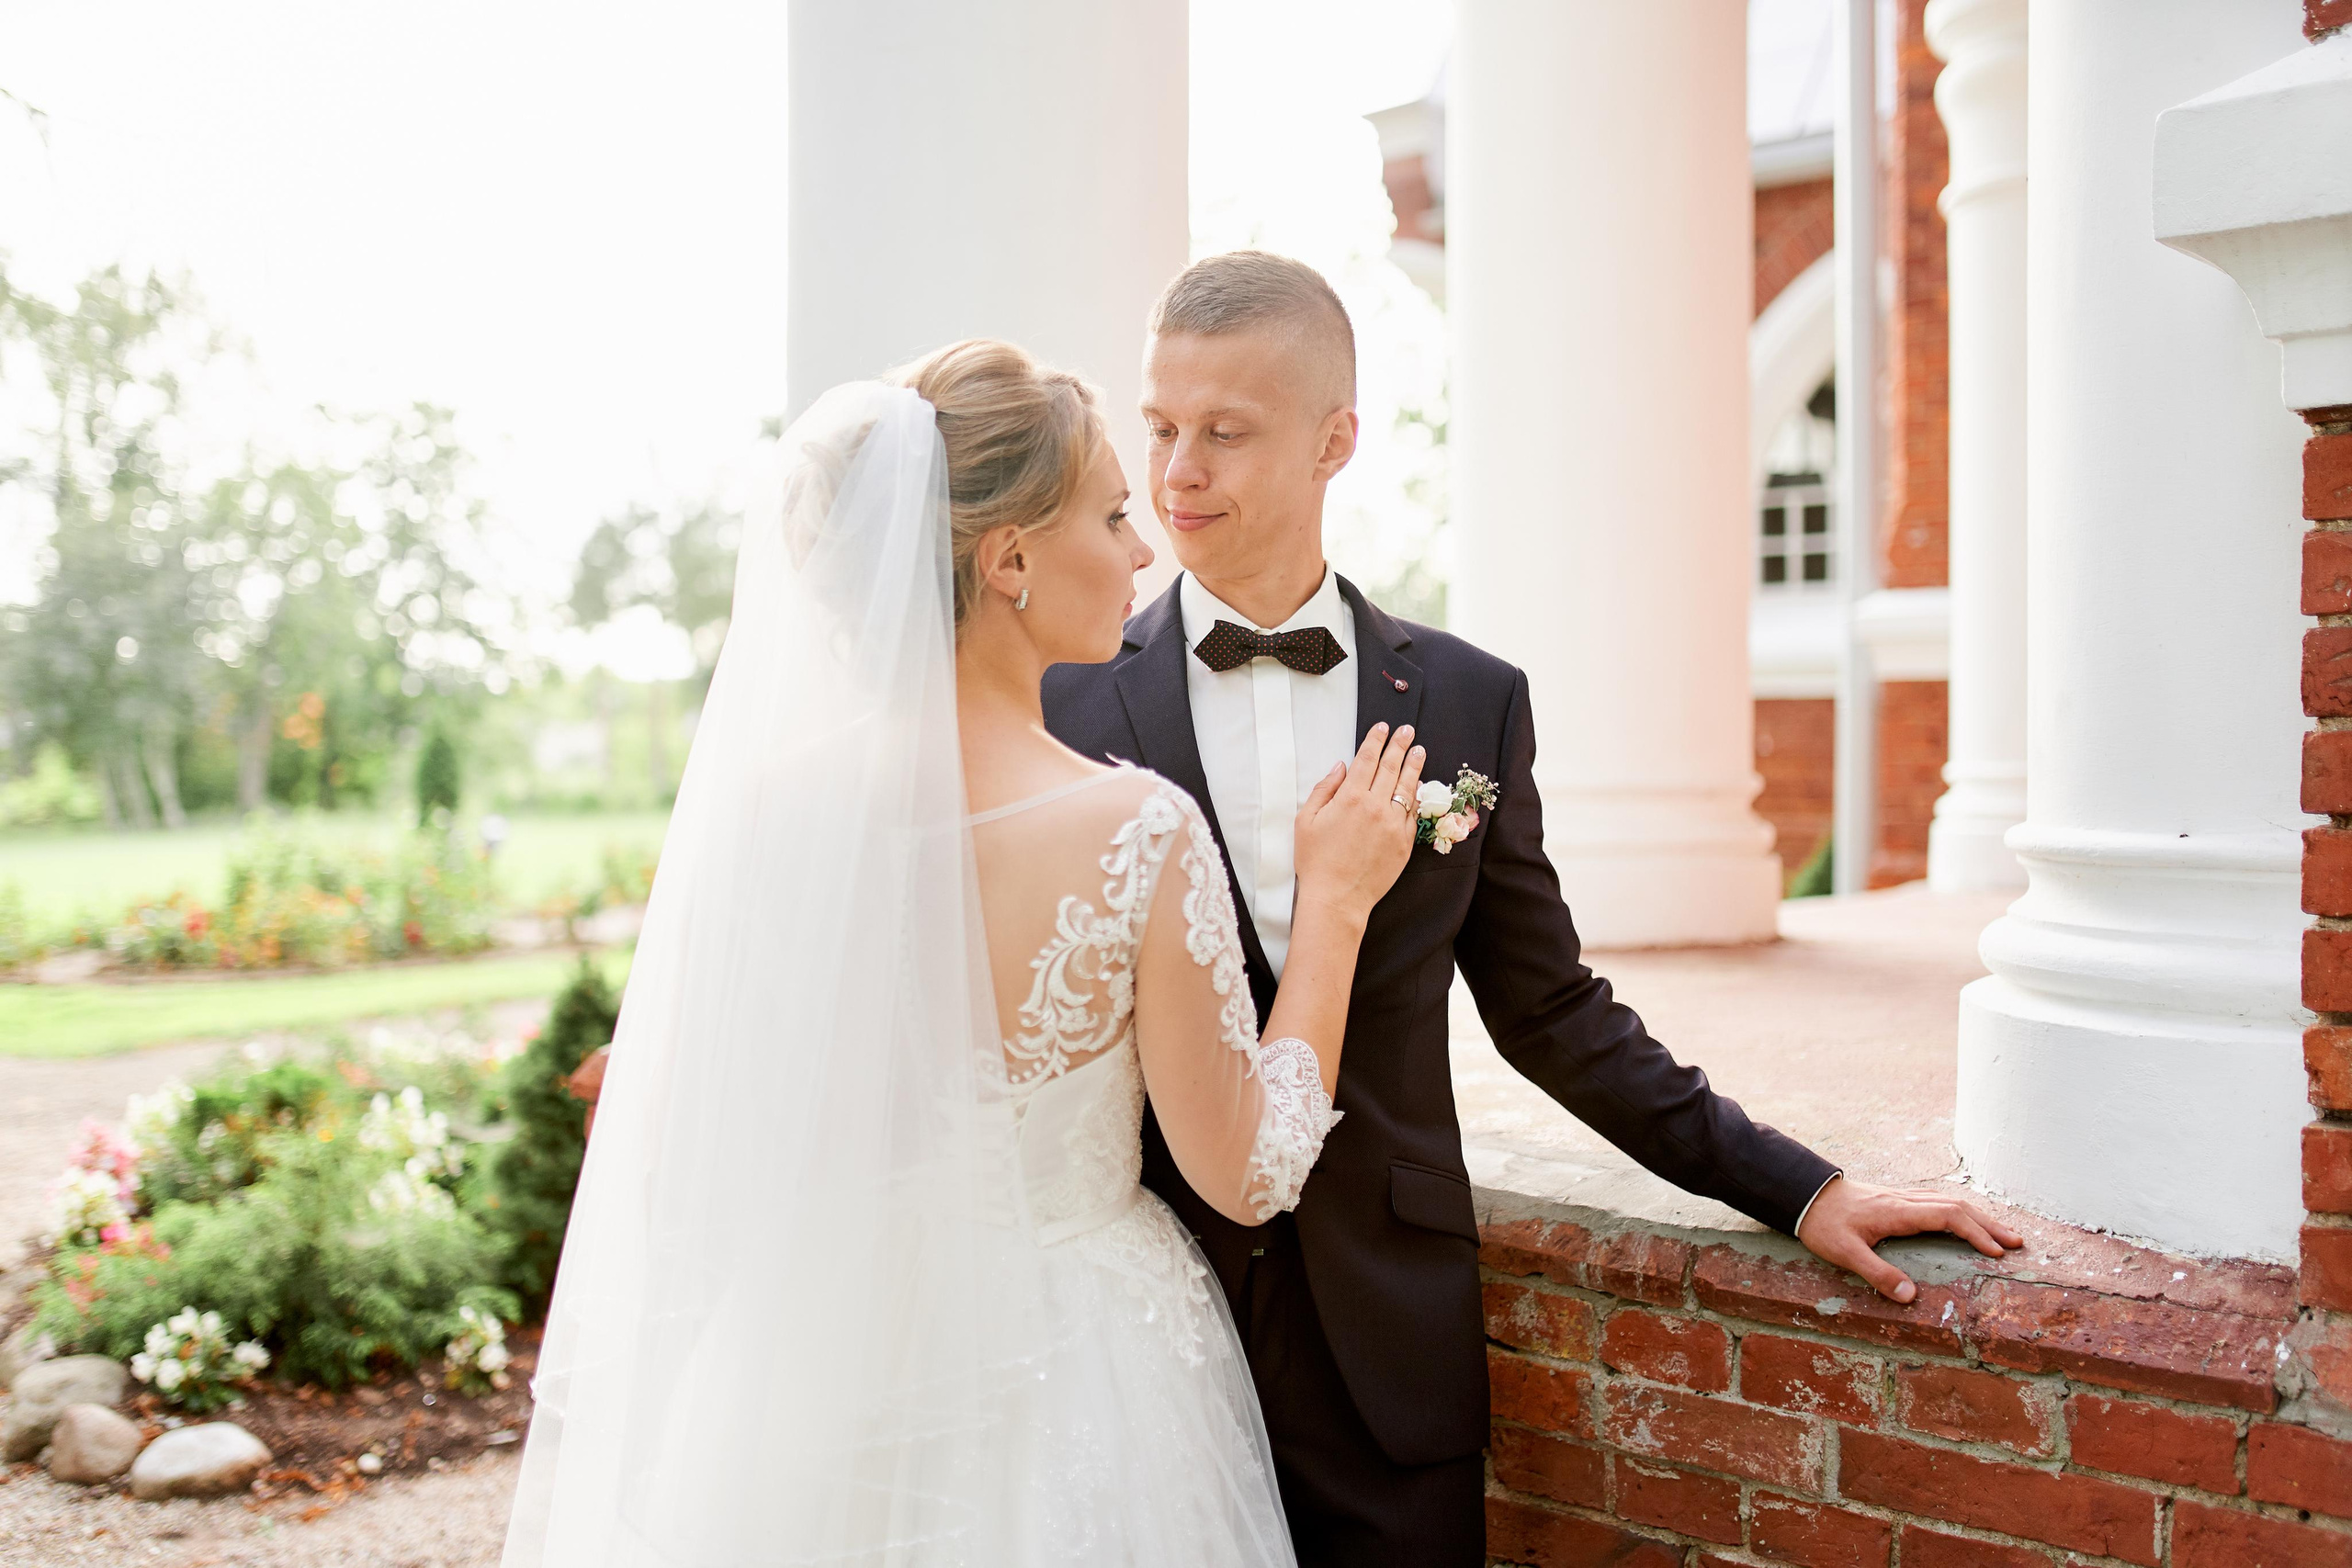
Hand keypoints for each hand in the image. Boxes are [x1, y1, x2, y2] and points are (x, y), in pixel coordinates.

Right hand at [1293, 722, 1423, 927]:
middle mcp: (1375, 806)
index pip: (1367, 759)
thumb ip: (1324, 789)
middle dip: (1399, 745)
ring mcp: (1393, 824)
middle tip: (1407, 730)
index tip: (1383, 727)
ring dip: (1414, 765)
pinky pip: (1413, 813)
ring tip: (1419, 749)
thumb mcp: (1306, 820)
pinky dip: (1416, 796)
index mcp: (1350, 798)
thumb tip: (1341, 766)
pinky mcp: (1404, 842)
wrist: (1337, 898)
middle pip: (1391, 767)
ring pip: (1407, 787)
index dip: (1376, 740)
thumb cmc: (1315, 860)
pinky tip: (1418, 786)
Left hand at [1795, 1175, 2025, 1303]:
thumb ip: (1878, 1273)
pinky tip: (1965, 1222)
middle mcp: (1905, 1201)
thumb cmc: (1823, 1224)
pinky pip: (1937, 1202)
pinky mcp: (1896, 1200)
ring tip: (2001, 1234)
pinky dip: (1959, 1212)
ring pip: (1949, 1202)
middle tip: (2017, 1243)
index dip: (1975, 1233)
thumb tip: (1910, 1296)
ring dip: (1977, 1217)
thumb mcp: (1845, 1253)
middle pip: (1957, 1207)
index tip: (1997, 1251)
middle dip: (1988, 1225)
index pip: (1948, 1216)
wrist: (1804, 1194)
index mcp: (1898, 1212)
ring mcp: (1901, 1198)